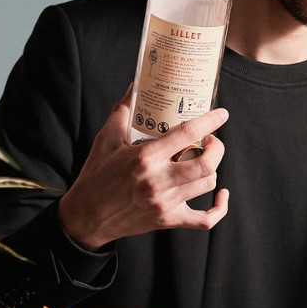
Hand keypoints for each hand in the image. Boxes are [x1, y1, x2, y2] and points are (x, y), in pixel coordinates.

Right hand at [57, 92, 229, 249]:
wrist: (85, 217)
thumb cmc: (95, 176)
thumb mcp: (106, 139)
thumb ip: (122, 111)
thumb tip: (135, 86)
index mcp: (144, 157)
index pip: (187, 134)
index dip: (210, 121)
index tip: (221, 114)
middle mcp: (158, 180)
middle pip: (206, 163)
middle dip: (216, 147)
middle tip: (210, 139)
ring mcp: (165, 203)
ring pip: (207, 183)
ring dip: (213, 168)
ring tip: (205, 159)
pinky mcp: (167, 220)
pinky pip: (205, 220)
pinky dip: (218, 208)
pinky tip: (220, 194)